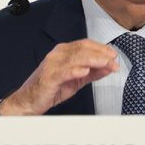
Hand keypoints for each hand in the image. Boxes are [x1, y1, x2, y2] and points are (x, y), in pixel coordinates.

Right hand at [0, 39, 118, 115]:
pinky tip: (84, 71)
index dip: (101, 48)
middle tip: (113, 60)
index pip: (85, 44)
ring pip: (75, 58)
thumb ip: (93, 72)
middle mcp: (58, 55)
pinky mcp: (49, 77)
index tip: (113, 54)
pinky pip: (64, 72)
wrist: (30, 100)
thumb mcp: (77, 79)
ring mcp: (53, 65)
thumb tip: (109, 67)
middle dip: (101, 54)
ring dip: (93, 60)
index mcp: (64, 52)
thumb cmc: (51, 88)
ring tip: (106, 63)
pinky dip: (75, 70)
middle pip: (82, 49)